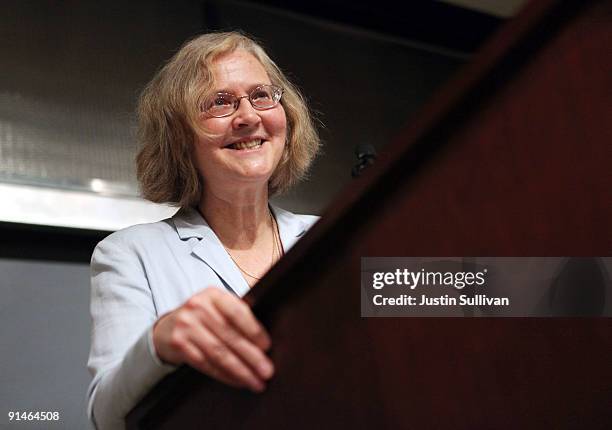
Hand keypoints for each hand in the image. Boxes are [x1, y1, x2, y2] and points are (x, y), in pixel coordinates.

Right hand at [153, 287, 273, 391]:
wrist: (166, 327)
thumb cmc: (202, 318)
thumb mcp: (217, 307)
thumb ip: (237, 314)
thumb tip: (265, 340)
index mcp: (213, 294)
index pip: (237, 312)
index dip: (254, 330)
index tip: (267, 346)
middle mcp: (198, 306)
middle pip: (230, 336)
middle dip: (252, 356)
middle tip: (267, 371)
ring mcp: (186, 325)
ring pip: (219, 353)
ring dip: (240, 370)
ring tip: (256, 381)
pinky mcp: (179, 344)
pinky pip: (206, 363)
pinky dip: (225, 375)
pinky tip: (237, 381)